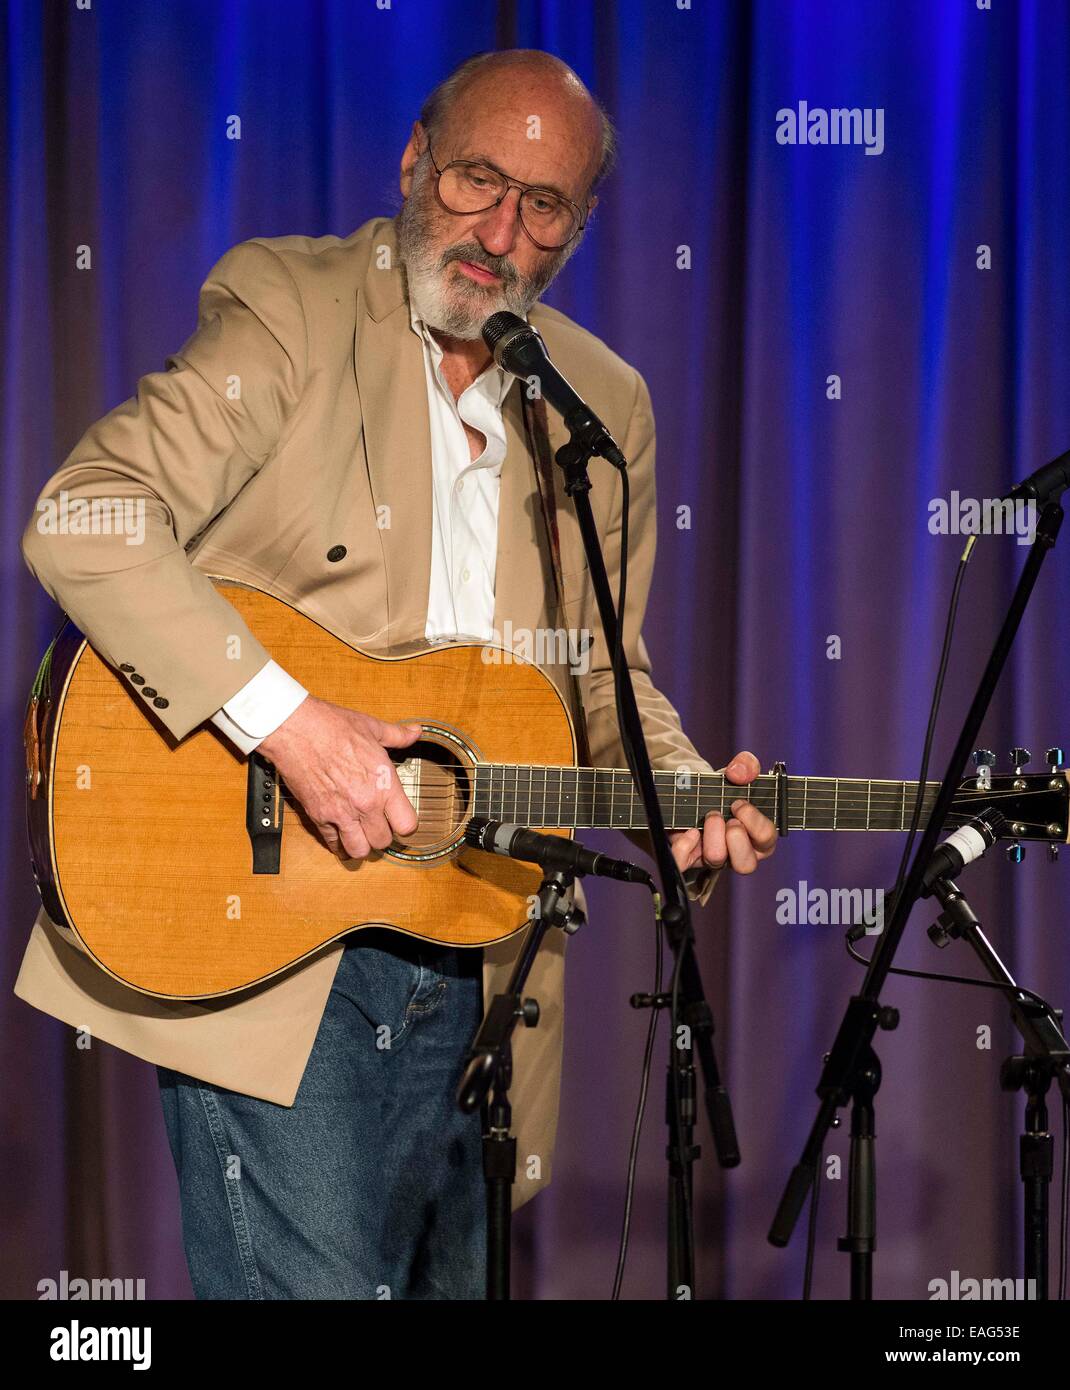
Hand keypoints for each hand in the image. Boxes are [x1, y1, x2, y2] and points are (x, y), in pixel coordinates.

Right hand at [257, 696, 420, 859]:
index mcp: (383, 785)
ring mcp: (340, 813)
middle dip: (383, 835)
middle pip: (383, 842)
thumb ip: (398, 736)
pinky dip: (337, 843)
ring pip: (358, 851)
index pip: (407, 825)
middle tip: (378, 824)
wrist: (296, 729)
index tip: (400, 818)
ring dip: (361, 845)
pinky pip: (332, 844)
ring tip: (360, 833)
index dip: (406, 824)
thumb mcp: (372, 728)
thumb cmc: (332, 727)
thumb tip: (415, 732)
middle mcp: (364, 804)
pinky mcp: (317, 816)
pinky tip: (339, 832)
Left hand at [668, 750, 776, 875]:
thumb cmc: (724, 790)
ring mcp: (714, 857)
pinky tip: (689, 831)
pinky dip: (684, 848)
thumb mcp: (738, 773)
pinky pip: (684, 864)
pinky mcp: (690, 857)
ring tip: (710, 816)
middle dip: (736, 838)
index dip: (754, 823)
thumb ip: (747, 766)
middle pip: (746, 864)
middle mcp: (738, 852)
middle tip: (728, 818)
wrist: (694, 793)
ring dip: (713, 836)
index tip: (739, 804)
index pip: (767, 840)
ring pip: (716, 862)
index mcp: (758, 836)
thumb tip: (738, 773)